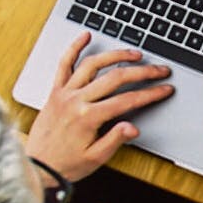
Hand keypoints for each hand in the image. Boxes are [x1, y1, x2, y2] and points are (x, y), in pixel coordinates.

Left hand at [26, 32, 173, 181]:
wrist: (36, 167)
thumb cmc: (66, 165)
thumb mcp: (96, 158)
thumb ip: (115, 140)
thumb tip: (133, 127)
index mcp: (88, 117)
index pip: (127, 100)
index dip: (151, 93)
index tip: (165, 89)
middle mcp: (76, 100)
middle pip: (115, 78)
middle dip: (143, 72)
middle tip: (160, 69)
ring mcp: (64, 93)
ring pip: (93, 64)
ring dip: (116, 55)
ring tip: (134, 53)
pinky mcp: (54, 91)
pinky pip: (63, 64)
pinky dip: (74, 48)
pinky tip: (85, 36)